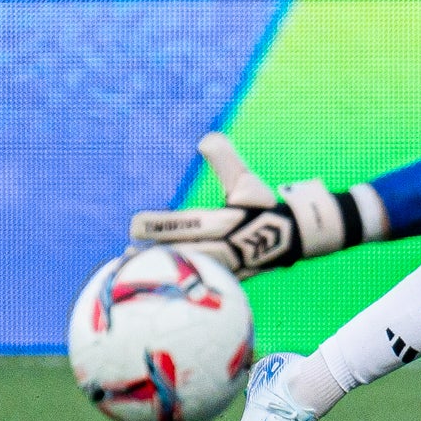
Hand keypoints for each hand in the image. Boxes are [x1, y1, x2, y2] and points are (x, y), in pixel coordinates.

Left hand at [128, 133, 372, 276]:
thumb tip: (206, 138)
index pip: (188, 224)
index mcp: (228, 222)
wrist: (294, 238)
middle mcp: (226, 247)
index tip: (135, 224)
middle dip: (155, 252)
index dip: (161, 225)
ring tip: (134, 268)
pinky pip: (197, 282)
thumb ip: (225, 160)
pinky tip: (157, 283)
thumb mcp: (246, 181)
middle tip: (127, 251)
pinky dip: (176, 282)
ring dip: (162, 269)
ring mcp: (228, 268)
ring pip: (189, 270)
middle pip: (184, 251)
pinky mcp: (227, 280)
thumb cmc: (262, 206)